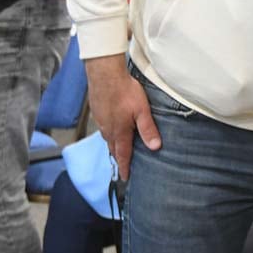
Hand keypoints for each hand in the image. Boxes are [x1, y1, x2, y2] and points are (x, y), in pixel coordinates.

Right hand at [84, 54, 160, 180]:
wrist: (104, 75)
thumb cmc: (124, 91)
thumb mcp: (142, 110)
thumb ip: (148, 129)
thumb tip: (155, 147)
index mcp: (119, 132)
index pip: (123, 154)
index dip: (125, 167)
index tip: (125, 178)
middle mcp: (108, 130)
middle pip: (114, 148)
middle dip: (119, 158)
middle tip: (122, 167)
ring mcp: (101, 121)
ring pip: (108, 139)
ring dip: (114, 146)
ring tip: (119, 151)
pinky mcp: (97, 112)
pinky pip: (104, 128)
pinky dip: (109, 134)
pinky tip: (112, 130)